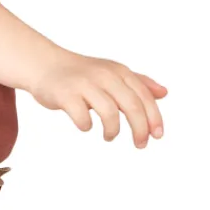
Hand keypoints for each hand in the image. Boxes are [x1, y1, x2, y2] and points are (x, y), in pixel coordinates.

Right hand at [28, 53, 167, 147]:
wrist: (45, 64)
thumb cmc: (82, 74)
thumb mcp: (113, 74)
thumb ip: (138, 83)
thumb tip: (164, 93)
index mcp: (118, 72)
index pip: (144, 96)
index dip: (154, 118)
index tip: (158, 136)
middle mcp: (104, 75)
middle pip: (131, 105)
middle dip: (140, 129)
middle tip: (141, 144)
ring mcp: (84, 84)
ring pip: (109, 112)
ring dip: (113, 130)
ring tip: (110, 136)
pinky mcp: (65, 94)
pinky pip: (82, 117)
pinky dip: (86, 126)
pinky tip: (86, 126)